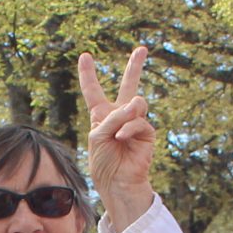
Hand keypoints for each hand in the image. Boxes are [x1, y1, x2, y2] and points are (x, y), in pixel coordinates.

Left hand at [77, 45, 154, 232]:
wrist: (117, 183)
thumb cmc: (103, 163)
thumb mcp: (97, 137)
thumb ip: (112, 118)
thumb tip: (136, 106)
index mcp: (102, 116)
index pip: (94, 91)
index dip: (88, 74)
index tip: (85, 56)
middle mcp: (120, 116)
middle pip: (128, 85)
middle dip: (135, 66)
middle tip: (142, 49)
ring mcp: (135, 123)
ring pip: (135, 102)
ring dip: (123, 116)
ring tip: (117, 133)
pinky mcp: (147, 133)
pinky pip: (138, 121)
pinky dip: (128, 129)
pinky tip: (121, 138)